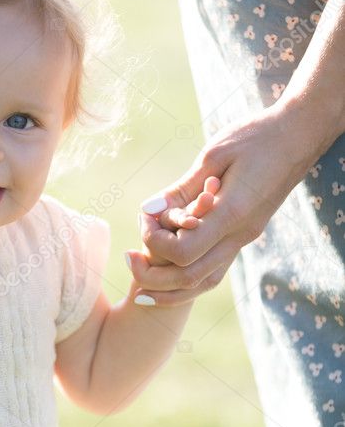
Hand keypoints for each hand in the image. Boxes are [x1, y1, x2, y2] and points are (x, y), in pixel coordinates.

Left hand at [125, 100, 328, 305]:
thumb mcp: (213, 155)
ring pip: (203, 283)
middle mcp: (240, 235)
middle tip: (128, 257)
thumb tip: (150, 211)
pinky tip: (164, 275)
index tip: (146, 217)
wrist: (298, 136)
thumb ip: (181, 189)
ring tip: (138, 283)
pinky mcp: (244, 236)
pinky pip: (213, 271)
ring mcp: (244, 238)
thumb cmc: (255, 136)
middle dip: (152, 275)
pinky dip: (186, 280)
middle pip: (189, 278)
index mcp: (233, 214)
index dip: (154, 241)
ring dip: (168, 289)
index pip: (183, 251)